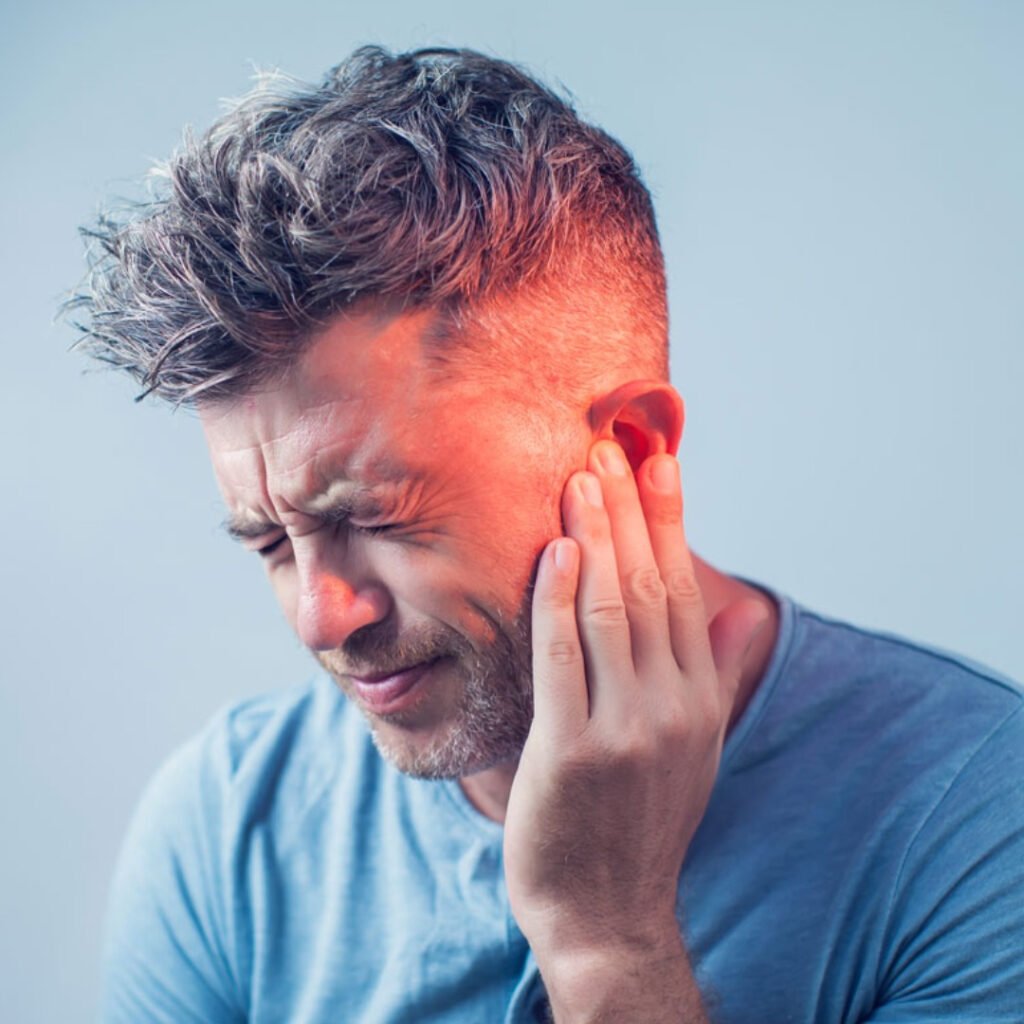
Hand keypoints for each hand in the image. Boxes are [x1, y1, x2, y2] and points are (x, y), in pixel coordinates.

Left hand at [504, 440, 766, 1015]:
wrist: (607, 912)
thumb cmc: (637, 819)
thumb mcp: (691, 748)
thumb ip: (709, 675)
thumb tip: (733, 615)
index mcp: (698, 698)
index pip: (684, 588)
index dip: (669, 518)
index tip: (657, 458)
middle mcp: (672, 706)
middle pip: (650, 583)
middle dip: (630, 507)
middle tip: (610, 441)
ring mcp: (625, 728)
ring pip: (612, 607)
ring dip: (597, 534)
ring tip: (580, 473)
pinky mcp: (573, 750)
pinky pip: (564, 657)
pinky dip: (559, 598)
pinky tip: (556, 550)